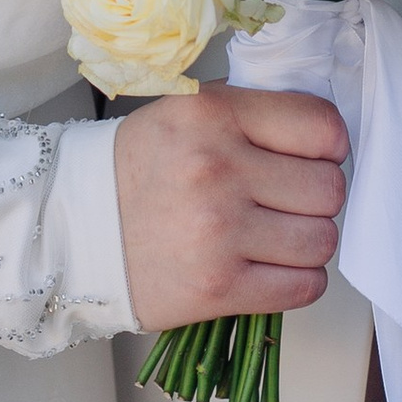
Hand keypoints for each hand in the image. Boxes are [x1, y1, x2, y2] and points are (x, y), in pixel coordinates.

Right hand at [112, 85, 348, 335]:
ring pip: (322, 240)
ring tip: (275, 236)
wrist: (72, 230)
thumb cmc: (138, 169)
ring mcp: (217, 233)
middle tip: (286, 200)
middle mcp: (216, 170)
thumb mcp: (188, 113)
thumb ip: (255, 113)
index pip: (322, 128)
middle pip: (328, 188)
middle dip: (316, 197)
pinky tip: (271, 267)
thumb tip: (326, 135)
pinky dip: (298, 279)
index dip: (329, 147)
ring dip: (307, 241)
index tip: (313, 157)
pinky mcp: (217, 288)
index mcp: (212, 115)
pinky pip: (304, 287)